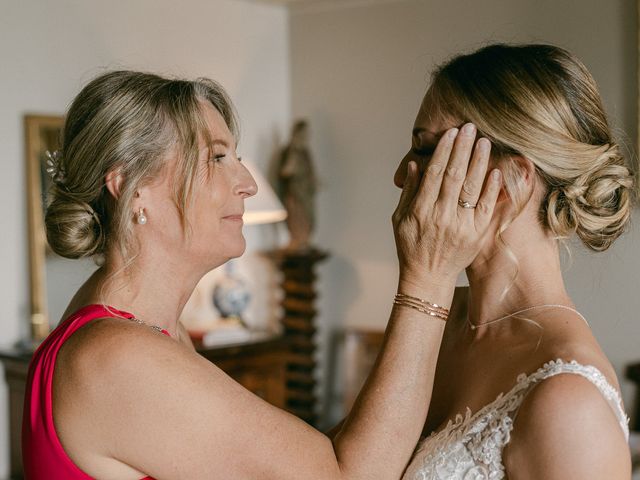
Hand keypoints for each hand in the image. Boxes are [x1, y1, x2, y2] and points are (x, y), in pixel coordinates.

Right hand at [392, 123, 501, 290]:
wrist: (428, 278)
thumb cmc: (411, 247)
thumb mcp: (399, 219)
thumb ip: (408, 191)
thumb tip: (416, 164)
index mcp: (420, 210)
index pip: (434, 174)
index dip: (443, 151)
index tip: (450, 133)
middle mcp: (441, 216)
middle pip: (455, 175)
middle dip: (463, 149)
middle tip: (470, 128)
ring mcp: (461, 226)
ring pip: (472, 188)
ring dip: (479, 162)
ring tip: (484, 142)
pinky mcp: (476, 235)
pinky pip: (486, 208)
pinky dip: (491, 189)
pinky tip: (495, 171)